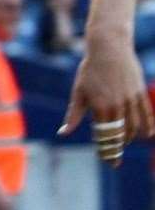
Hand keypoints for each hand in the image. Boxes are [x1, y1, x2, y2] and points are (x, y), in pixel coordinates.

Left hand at [59, 36, 152, 166]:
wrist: (109, 48)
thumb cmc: (89, 70)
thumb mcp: (78, 93)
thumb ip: (74, 116)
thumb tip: (63, 133)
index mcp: (100, 108)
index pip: (104, 136)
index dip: (106, 150)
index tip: (108, 161)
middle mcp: (118, 106)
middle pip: (120, 133)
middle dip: (117, 148)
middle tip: (115, 160)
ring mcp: (131, 99)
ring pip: (134, 125)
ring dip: (129, 138)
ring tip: (123, 145)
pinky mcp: (138, 92)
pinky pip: (146, 112)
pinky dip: (147, 124)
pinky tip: (148, 134)